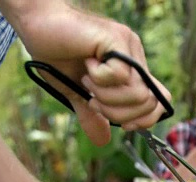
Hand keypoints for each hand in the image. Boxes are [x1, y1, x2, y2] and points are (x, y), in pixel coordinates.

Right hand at [6, 2, 170, 145]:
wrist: (37, 26)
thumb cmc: (56, 54)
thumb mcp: (76, 93)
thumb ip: (92, 114)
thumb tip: (103, 142)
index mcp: (132, 72)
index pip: (159, 102)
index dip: (144, 120)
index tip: (122, 124)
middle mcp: (136, 59)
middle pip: (150, 103)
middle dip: (120, 113)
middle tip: (94, 100)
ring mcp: (129, 48)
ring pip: (138, 93)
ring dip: (107, 97)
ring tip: (88, 81)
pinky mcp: (118, 39)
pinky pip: (120, 75)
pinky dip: (100, 79)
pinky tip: (87, 63)